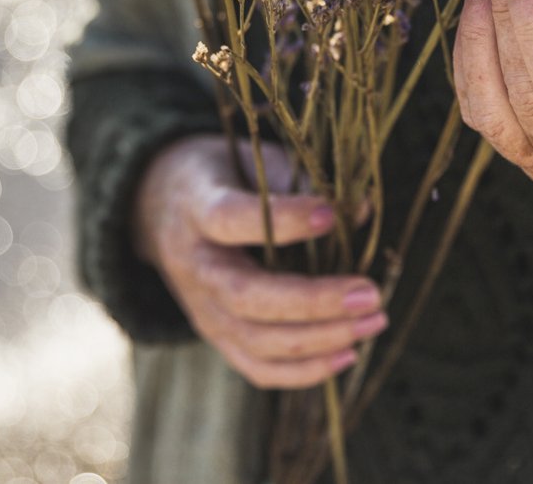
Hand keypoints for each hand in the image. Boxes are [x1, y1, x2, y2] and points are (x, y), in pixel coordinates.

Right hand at [133, 135, 386, 388]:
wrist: (159, 210)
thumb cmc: (222, 177)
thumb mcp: (253, 162)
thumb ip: (301, 181)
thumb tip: (362, 210)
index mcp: (196, 210)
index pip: (232, 220)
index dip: (283, 220)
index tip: (331, 214)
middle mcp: (194, 266)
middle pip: (247, 297)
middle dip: (314, 302)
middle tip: (370, 293)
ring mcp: (201, 308)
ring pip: (256, 341)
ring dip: (322, 339)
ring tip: (374, 321)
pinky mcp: (215, 336)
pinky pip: (257, 367)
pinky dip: (305, 371)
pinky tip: (348, 353)